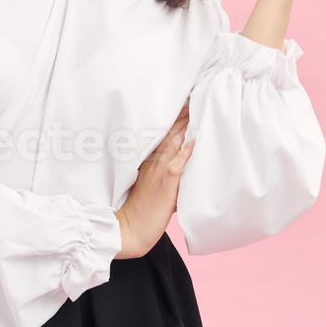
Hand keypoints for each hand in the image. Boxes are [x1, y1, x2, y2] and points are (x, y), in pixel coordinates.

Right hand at [114, 104, 194, 258]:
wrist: (130, 229)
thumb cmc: (142, 210)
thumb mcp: (152, 186)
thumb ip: (167, 173)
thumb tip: (184, 164)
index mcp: (149, 161)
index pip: (163, 135)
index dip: (174, 121)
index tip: (184, 105)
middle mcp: (154, 161)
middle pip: (169, 133)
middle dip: (181, 116)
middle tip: (193, 97)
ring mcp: (159, 170)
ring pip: (173, 142)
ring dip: (185, 126)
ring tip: (195, 109)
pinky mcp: (166, 182)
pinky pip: (177, 163)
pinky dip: (185, 151)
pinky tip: (194, 141)